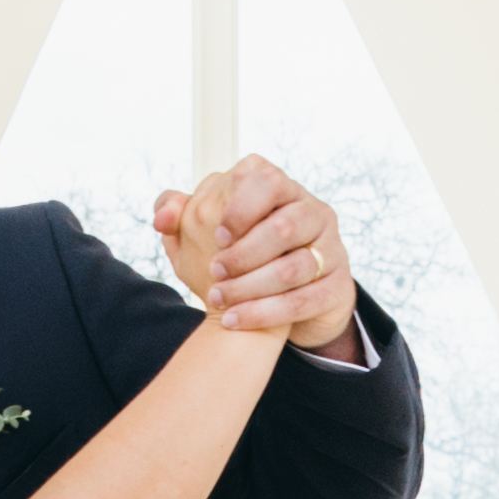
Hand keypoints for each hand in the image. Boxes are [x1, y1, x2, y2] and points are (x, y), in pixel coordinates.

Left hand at [179, 154, 367, 354]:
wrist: (288, 294)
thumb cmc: (244, 253)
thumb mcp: (211, 231)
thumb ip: (182, 214)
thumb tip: (162, 218)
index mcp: (282, 189)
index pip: (266, 179)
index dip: (239, 206)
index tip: (216, 233)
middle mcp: (313, 212)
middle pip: (285, 225)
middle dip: (244, 252)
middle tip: (214, 270)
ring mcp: (331, 249)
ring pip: (295, 267)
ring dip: (251, 286)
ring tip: (219, 298)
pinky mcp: (336, 286)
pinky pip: (304, 300)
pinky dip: (265, 313)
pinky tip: (235, 319)